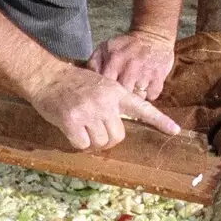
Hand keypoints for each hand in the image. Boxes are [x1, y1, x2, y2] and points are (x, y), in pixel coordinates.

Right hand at [25, 61, 180, 150]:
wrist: (45, 76)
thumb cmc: (71, 83)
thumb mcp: (99, 84)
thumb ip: (111, 102)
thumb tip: (115, 128)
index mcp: (115, 92)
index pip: (142, 108)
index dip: (159, 121)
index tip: (175, 131)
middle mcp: (105, 101)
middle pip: (118, 136)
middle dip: (106, 139)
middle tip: (94, 131)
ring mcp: (89, 111)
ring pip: (101, 143)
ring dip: (91, 142)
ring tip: (81, 129)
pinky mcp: (72, 120)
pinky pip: (82, 144)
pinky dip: (77, 143)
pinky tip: (71, 130)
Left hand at [88, 30, 175, 102]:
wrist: (152, 35)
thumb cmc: (126, 45)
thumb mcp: (105, 47)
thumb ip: (94, 62)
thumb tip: (88, 80)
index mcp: (115, 60)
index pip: (106, 85)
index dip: (104, 92)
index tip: (105, 94)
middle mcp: (130, 67)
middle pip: (122, 93)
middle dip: (120, 97)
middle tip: (119, 96)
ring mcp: (146, 72)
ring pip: (137, 97)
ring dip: (134, 96)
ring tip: (132, 90)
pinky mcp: (159, 77)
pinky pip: (152, 95)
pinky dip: (148, 94)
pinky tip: (145, 88)